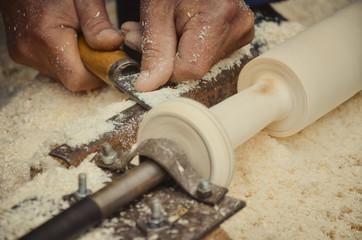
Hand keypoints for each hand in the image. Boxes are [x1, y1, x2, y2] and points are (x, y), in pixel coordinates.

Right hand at [0, 0, 121, 90]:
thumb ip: (97, 23)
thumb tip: (112, 44)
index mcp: (47, 37)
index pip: (77, 79)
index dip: (96, 75)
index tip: (107, 62)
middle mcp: (31, 51)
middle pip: (70, 78)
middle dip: (88, 66)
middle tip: (93, 44)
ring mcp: (23, 54)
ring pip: (61, 75)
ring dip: (75, 63)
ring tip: (76, 37)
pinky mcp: (20, 54)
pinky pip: (50, 67)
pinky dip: (63, 59)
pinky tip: (64, 39)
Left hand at [121, 0, 253, 91]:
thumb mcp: (156, 10)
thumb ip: (153, 51)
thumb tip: (147, 86)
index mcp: (219, 18)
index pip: (190, 69)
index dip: (164, 66)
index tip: (146, 50)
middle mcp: (238, 27)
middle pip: (196, 66)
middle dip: (165, 57)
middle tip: (140, 35)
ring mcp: (241, 32)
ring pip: (200, 62)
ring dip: (172, 52)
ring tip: (161, 27)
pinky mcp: (238, 35)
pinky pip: (208, 53)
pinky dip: (186, 47)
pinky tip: (176, 29)